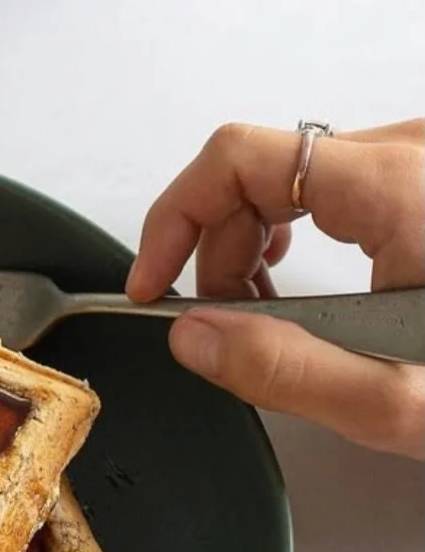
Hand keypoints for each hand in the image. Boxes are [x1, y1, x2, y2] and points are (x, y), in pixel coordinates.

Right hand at [127, 120, 424, 458]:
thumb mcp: (405, 400)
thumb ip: (285, 369)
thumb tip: (191, 335)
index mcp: (404, 188)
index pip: (237, 157)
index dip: (173, 217)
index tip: (153, 282)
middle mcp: (418, 150)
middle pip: (261, 166)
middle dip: (217, 246)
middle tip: (222, 324)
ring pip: (296, 174)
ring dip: (257, 242)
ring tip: (268, 312)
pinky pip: (338, 179)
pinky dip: (301, 229)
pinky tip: (309, 280)